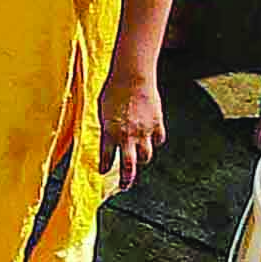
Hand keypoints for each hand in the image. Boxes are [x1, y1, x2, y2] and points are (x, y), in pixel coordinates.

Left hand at [96, 59, 167, 189]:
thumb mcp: (102, 108)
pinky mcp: (157, 124)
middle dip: (126, 179)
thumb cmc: (113, 88)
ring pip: (146, 156)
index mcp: (110, 131)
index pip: (106, 156)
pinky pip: (158, 140)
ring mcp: (144, 131)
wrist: (133, 75)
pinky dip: (154, 142)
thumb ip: (105, 126)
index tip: (102, 171)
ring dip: (141, 159)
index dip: (104, 166)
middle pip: (128, 166)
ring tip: (138, 158)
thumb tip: (107, 137)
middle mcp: (127, 135)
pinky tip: (151, 140)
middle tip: (124, 186)